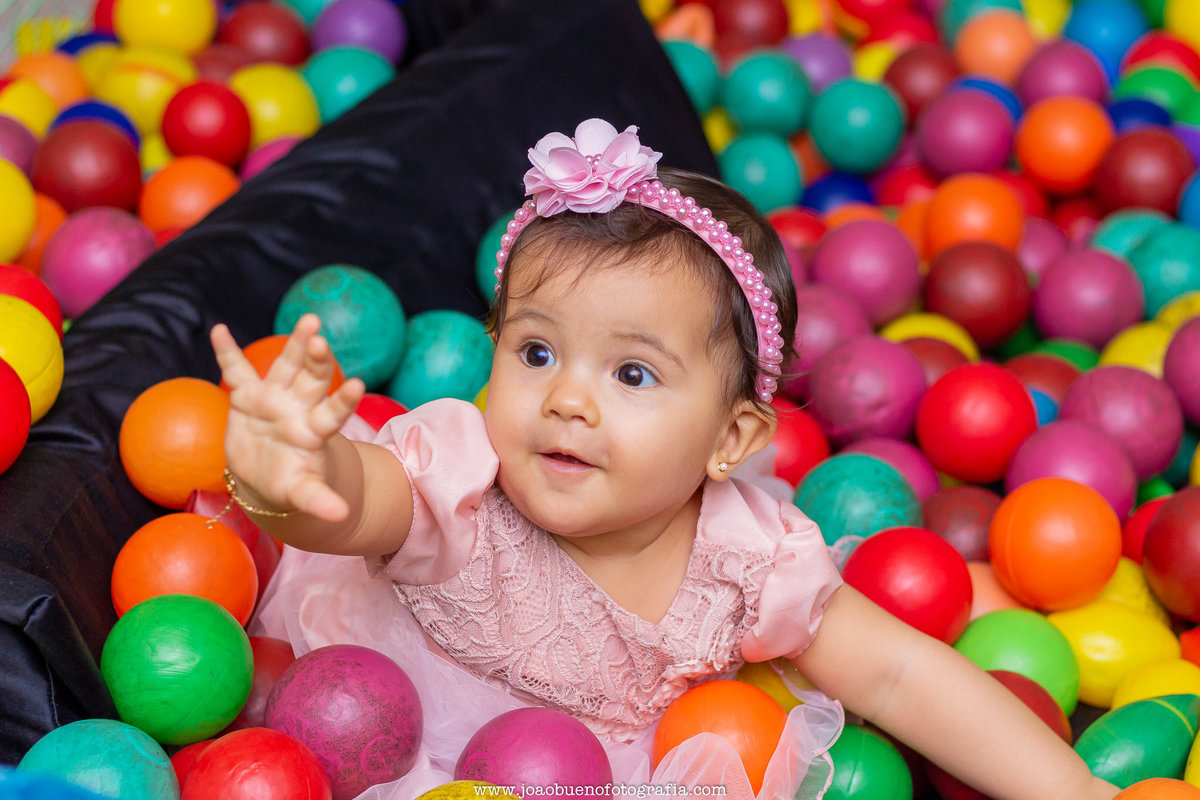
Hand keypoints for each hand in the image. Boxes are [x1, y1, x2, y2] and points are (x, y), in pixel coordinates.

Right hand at [211, 314, 365, 521]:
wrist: (266, 474)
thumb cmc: (291, 482)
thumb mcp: (303, 493)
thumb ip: (319, 500)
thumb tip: (341, 516)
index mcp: (314, 430)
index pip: (333, 413)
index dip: (344, 400)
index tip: (358, 385)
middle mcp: (299, 407)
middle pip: (312, 380)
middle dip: (319, 360)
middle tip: (322, 341)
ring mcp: (275, 398)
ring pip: (287, 366)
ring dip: (296, 344)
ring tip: (310, 320)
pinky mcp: (247, 396)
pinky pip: (235, 371)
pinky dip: (227, 352)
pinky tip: (219, 329)